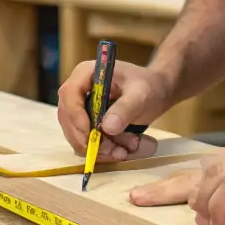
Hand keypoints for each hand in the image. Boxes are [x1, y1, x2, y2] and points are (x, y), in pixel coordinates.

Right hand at [57, 59, 172, 162]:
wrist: (155, 92)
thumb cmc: (148, 86)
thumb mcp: (141, 95)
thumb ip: (125, 108)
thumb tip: (107, 127)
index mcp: (85, 73)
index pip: (69, 95)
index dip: (76, 117)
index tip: (94, 135)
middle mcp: (77, 90)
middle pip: (69, 119)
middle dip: (90, 139)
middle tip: (116, 151)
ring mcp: (79, 108)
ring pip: (77, 135)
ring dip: (99, 148)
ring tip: (125, 150)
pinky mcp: (85, 123)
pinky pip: (85, 141)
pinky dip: (102, 151)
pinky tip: (121, 151)